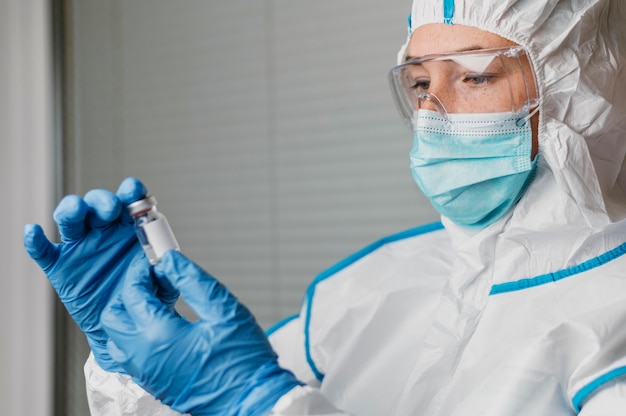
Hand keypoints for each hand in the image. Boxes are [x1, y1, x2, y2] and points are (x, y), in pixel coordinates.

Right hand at [23, 177, 177, 371]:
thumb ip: (166, 271)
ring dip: (71, 209)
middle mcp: (104, 231)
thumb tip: (166, 261)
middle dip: (102, 200)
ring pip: (70, 219)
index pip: (130, 201)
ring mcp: (81, 246)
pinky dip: (34, 240)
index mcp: (131, 228)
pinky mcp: (61, 265)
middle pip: (98, 204)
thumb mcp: (164, 285)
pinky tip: (33, 231)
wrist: (125, 326)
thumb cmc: (146, 296)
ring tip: (76, 210)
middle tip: (110, 208)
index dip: (130, 191)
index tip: (133, 190)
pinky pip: (43, 251)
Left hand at [102, 251, 302, 415]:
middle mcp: (143, 357)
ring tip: (160, 302)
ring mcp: (145, 373)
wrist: (250, 401)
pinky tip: (164, 325)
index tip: (158, 262)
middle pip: (114, 315)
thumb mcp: (224, 310)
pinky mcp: (152, 382)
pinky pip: (129, 355)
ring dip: (131, 315)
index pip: (133, 293)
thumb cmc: (243, 363)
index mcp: (158, 336)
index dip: (143, 271)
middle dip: (131, 292)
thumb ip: (194, 281)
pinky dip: (137, 334)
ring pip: (117, 338)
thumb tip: (172, 262)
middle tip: (156, 280)